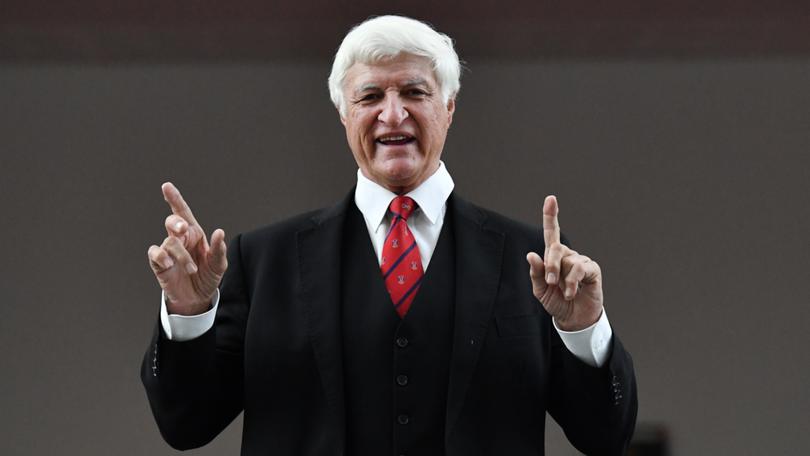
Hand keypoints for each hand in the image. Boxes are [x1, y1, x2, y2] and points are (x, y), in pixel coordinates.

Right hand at [147, 183, 227, 315]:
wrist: (197, 298)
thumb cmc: (208, 276)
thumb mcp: (219, 265)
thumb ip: (219, 250)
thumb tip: (219, 232)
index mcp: (195, 233)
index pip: (183, 212)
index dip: (174, 199)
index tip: (166, 186)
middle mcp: (180, 239)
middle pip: (173, 221)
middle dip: (176, 222)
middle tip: (183, 229)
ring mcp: (168, 250)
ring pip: (170, 242)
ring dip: (182, 256)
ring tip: (193, 270)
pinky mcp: (159, 263)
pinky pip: (155, 253)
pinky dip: (161, 257)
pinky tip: (169, 265)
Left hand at [526, 195, 602, 330]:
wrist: (573, 318)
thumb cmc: (556, 302)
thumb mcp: (540, 290)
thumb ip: (536, 273)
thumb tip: (531, 255)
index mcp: (553, 257)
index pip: (551, 233)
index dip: (551, 215)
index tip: (551, 199)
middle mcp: (567, 255)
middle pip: (555, 248)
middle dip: (550, 265)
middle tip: (549, 282)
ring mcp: (580, 261)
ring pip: (568, 261)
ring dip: (562, 279)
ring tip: (564, 292)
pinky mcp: (592, 269)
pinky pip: (579, 269)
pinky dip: (572, 282)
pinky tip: (571, 292)